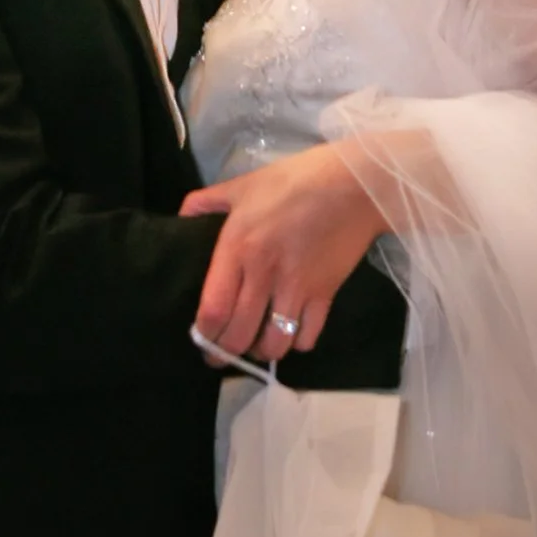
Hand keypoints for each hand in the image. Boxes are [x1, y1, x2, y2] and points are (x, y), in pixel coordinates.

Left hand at [184, 144, 381, 363]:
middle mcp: (264, 274)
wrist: (354, 184)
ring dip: (261, 352)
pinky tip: (290, 335)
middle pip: (239, 334)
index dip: (204, 334)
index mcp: (238, 247)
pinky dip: (297, 344)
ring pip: (274, 344)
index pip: (213, 308)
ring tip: (256, 346)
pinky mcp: (325, 295)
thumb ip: (207, 201)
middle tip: (220, 356)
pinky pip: (308, 337)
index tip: (201, 340)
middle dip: (226, 353)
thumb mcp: (243, 184)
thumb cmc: (295, 180)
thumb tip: (181, 218)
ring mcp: (296, 288)